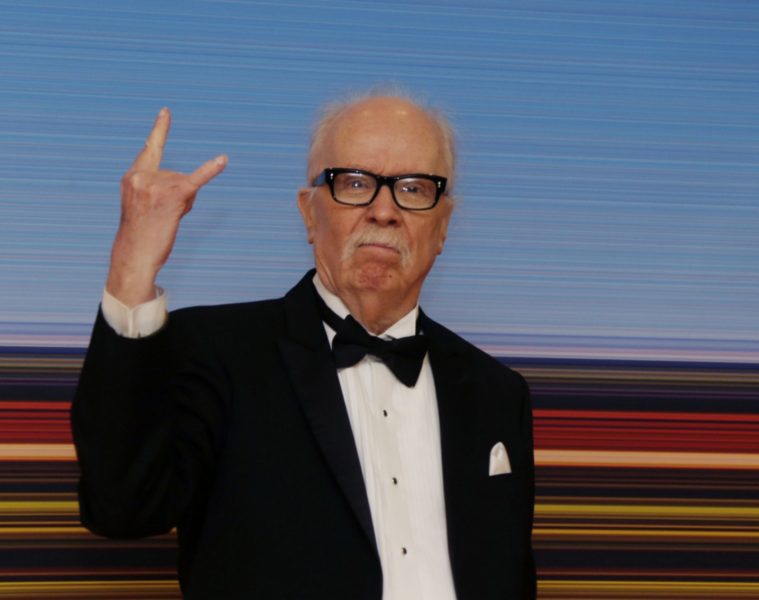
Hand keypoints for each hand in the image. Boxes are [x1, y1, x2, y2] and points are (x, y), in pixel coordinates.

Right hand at [106, 108, 226, 306]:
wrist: (135, 255)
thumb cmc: (141, 234)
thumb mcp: (143, 203)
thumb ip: (162, 187)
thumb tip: (188, 186)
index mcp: (133, 176)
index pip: (150, 150)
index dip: (160, 131)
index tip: (167, 112)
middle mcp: (142, 176)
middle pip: (177, 175)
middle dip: (178, 195)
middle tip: (161, 216)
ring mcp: (157, 186)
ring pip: (187, 185)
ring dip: (185, 204)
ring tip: (166, 220)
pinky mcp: (174, 196)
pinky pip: (196, 180)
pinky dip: (210, 170)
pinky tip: (223, 159)